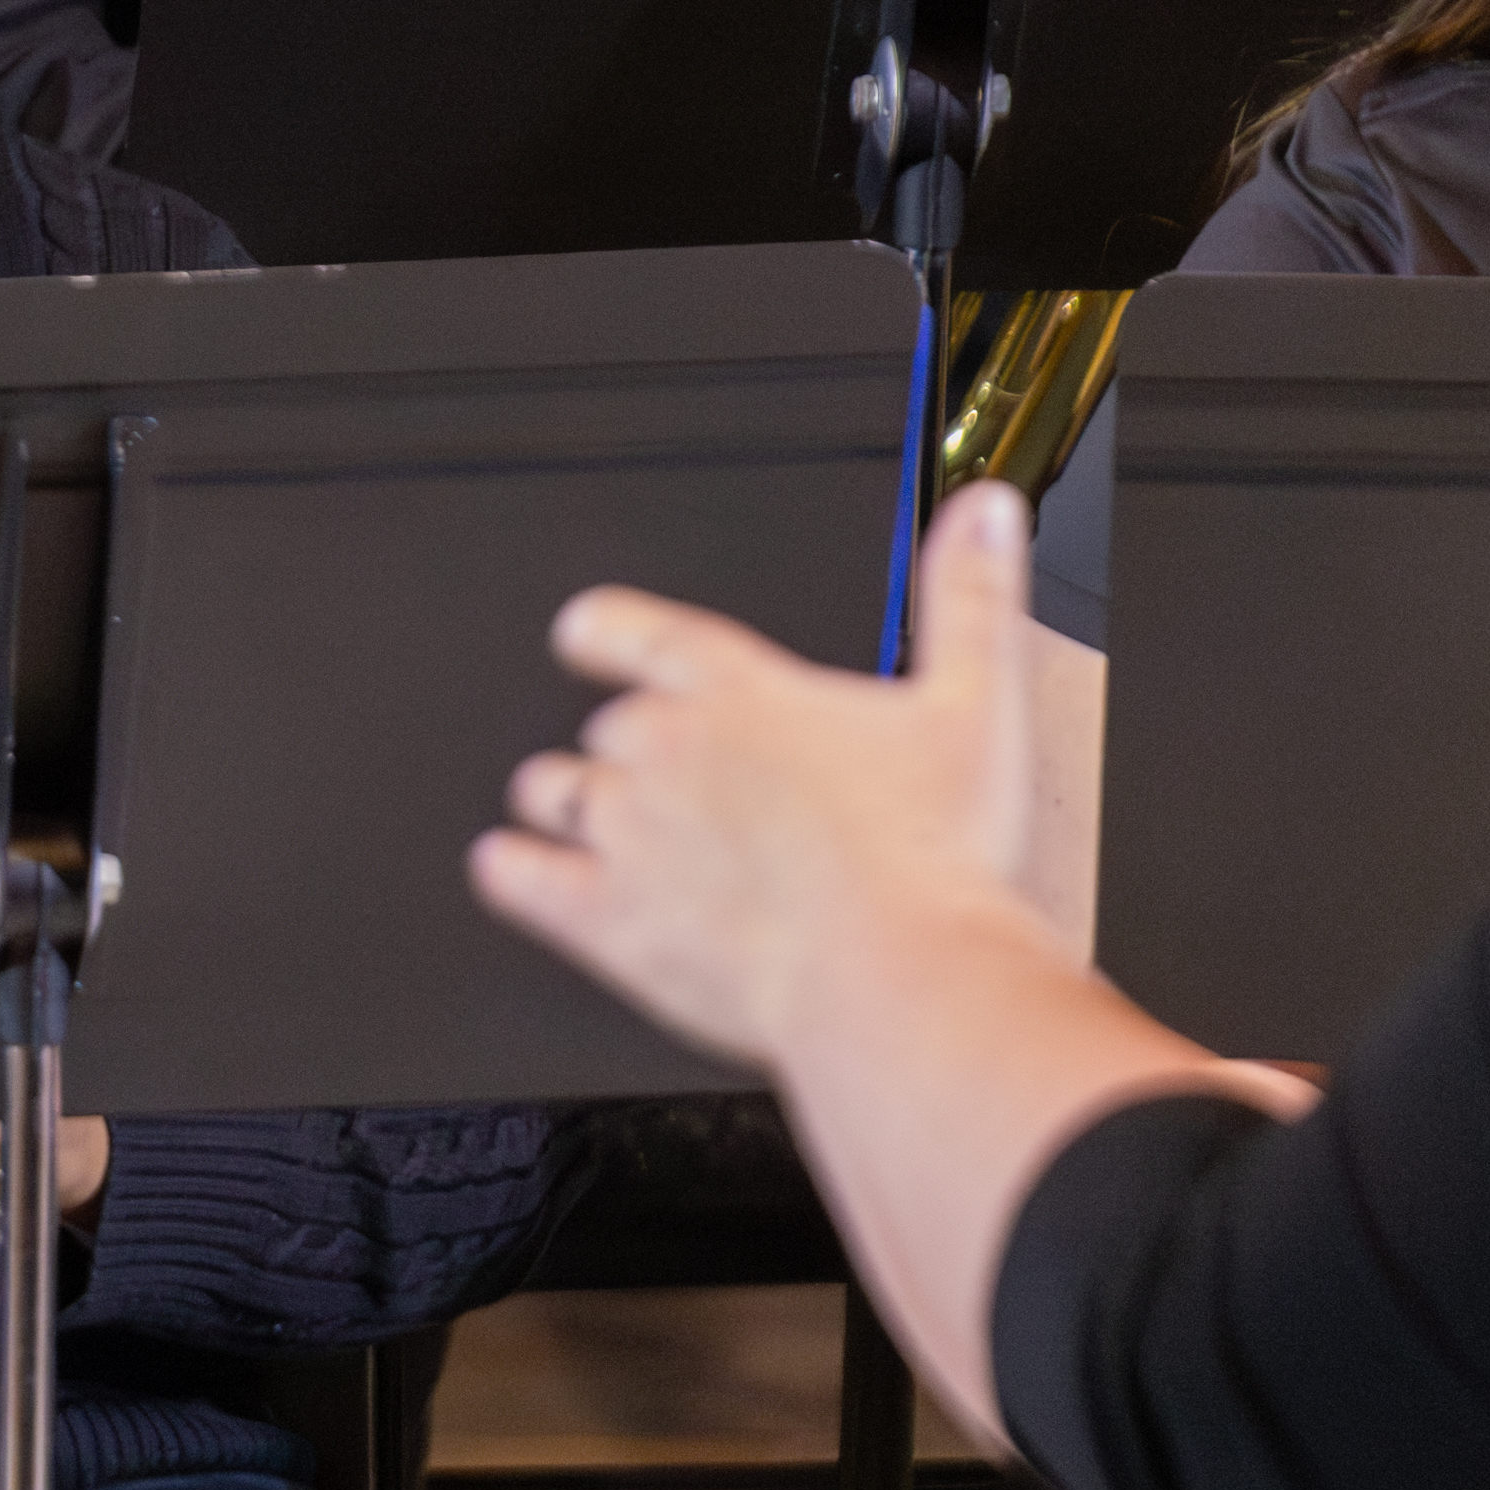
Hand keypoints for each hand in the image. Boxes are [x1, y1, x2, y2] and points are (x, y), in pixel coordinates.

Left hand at [467, 483, 1055, 1071]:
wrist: (892, 974)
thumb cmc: (930, 856)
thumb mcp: (975, 705)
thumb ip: (971, 599)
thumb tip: (982, 515)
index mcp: (743, 695)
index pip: (644, 634)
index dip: (604, 629)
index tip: (582, 630)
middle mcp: (669, 752)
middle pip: (608, 728)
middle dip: (624, 746)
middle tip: (654, 771)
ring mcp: (628, 833)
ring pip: (555, 791)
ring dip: (561, 797)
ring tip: (573, 810)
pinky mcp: (605, 918)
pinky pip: (521, 879)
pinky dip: (508, 870)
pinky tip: (506, 870)